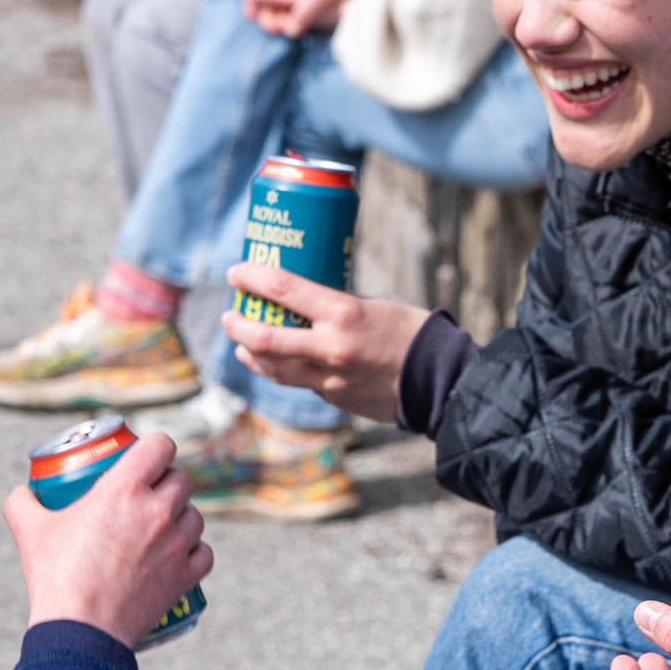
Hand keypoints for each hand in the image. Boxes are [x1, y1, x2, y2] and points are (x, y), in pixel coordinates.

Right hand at [4, 429, 210, 648]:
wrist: (81, 630)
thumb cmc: (55, 576)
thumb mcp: (29, 530)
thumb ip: (21, 502)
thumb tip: (22, 492)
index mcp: (124, 489)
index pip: (160, 445)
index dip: (156, 447)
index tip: (146, 457)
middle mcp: (157, 511)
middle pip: (182, 479)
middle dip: (167, 482)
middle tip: (149, 494)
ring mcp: (177, 544)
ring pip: (196, 516)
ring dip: (182, 516)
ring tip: (162, 526)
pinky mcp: (186, 576)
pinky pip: (205, 553)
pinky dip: (195, 551)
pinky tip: (181, 553)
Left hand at [223, 265, 428, 423]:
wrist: (439, 379)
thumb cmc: (410, 332)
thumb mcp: (372, 305)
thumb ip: (336, 306)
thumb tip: (303, 300)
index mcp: (343, 313)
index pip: (283, 288)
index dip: (252, 278)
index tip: (236, 272)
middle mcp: (331, 347)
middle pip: (264, 338)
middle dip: (238, 325)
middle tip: (231, 315)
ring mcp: (330, 378)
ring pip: (273, 368)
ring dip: (250, 353)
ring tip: (242, 343)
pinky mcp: (334, 397)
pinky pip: (298, 382)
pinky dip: (280, 370)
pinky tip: (272, 362)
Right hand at [239, 0, 399, 38]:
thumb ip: (305, 8)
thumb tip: (290, 31)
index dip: (251, 1)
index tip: (254, 17)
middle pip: (268, 5)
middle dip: (268, 18)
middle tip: (280, 28)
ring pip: (283, 15)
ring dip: (283, 24)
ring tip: (293, 29)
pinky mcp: (319, 11)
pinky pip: (301, 21)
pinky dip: (298, 27)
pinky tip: (304, 30)